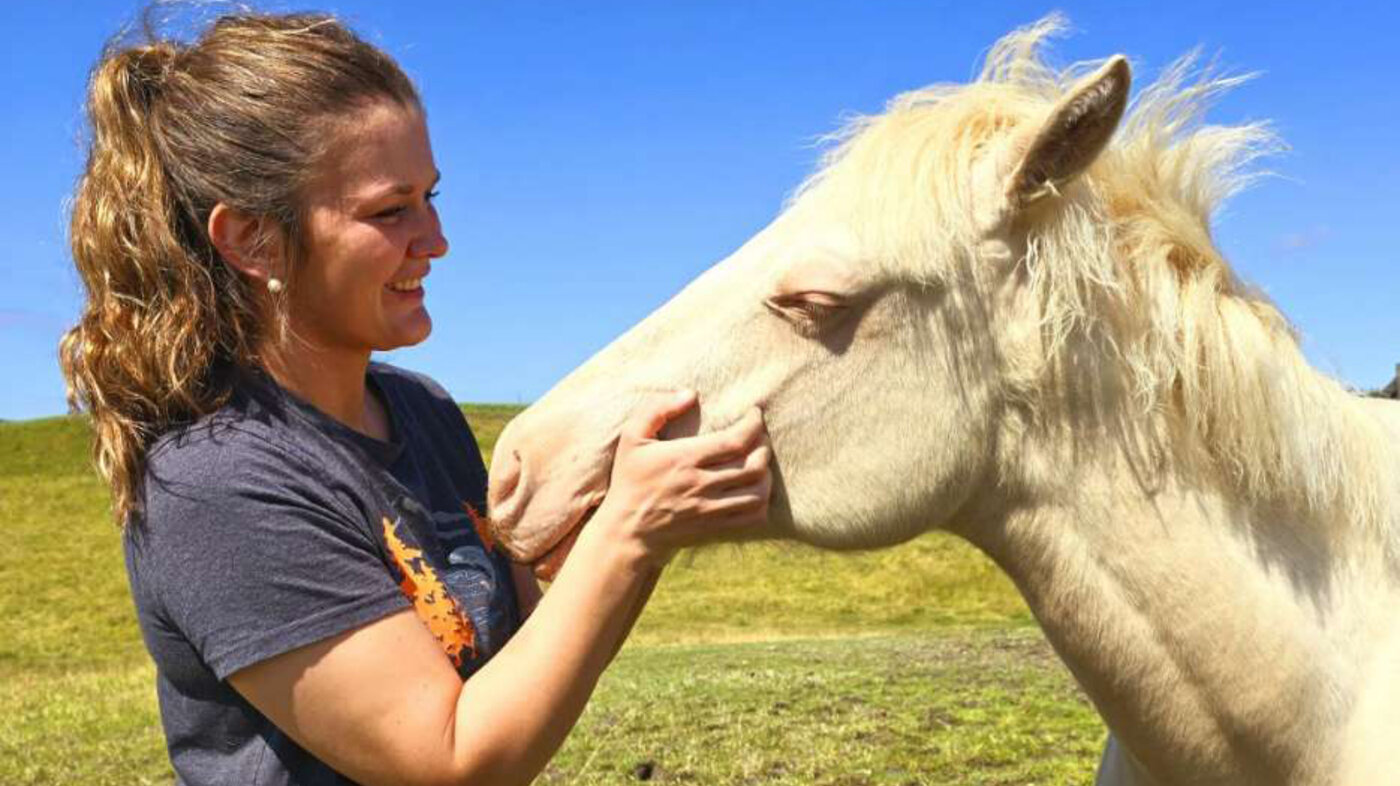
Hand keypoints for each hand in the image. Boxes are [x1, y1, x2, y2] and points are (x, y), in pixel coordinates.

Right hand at [590, 390, 770, 568]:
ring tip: (759, 460)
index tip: (755, 414)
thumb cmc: (629, 480)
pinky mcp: (715, 528)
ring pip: (758, 491)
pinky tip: (755, 487)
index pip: (735, 440)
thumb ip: (657, 409)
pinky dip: (763, 500)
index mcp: (683, 459)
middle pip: (753, 464)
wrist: (627, 531)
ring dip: (767, 472)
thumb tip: (690, 393)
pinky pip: (753, 516)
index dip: (754, 424)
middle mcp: (700, 485)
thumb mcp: (631, 437)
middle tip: (759, 436)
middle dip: (764, 445)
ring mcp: (710, 509)